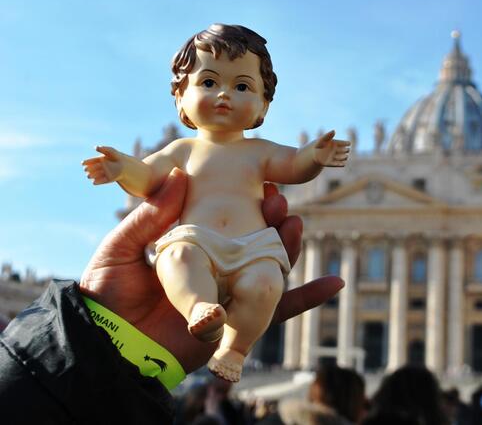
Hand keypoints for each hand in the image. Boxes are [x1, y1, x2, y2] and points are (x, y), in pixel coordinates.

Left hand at [79, 168, 343, 371]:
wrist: (105, 347)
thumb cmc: (104, 297)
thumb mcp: (121, 248)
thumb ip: (149, 216)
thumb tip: (177, 176)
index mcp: (189, 247)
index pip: (225, 221)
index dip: (244, 203)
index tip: (258, 182)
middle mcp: (214, 268)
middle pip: (253, 241)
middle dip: (271, 220)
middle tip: (277, 202)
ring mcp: (227, 294)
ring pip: (268, 269)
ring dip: (289, 248)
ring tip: (295, 226)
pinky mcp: (237, 322)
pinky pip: (278, 312)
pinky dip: (308, 299)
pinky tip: (334, 283)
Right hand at [82, 146, 126, 183]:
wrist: (127, 166)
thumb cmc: (118, 157)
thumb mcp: (111, 151)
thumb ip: (104, 149)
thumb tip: (95, 147)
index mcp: (100, 160)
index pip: (92, 161)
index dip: (87, 162)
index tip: (83, 163)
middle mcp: (101, 167)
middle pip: (93, 168)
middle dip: (89, 169)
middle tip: (86, 170)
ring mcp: (104, 173)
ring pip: (96, 175)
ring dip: (92, 175)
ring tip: (89, 176)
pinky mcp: (108, 179)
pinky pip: (102, 180)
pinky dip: (98, 181)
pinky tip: (94, 182)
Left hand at [313, 130, 350, 166]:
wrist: (313, 153)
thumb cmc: (318, 144)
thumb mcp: (322, 139)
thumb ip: (328, 135)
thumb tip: (334, 130)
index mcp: (336, 144)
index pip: (344, 143)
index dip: (347, 143)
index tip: (349, 143)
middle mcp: (337, 150)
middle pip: (344, 150)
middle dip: (346, 150)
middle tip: (347, 150)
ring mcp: (334, 157)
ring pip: (342, 157)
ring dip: (344, 157)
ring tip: (345, 156)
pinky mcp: (330, 163)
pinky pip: (336, 164)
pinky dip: (340, 164)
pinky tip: (343, 164)